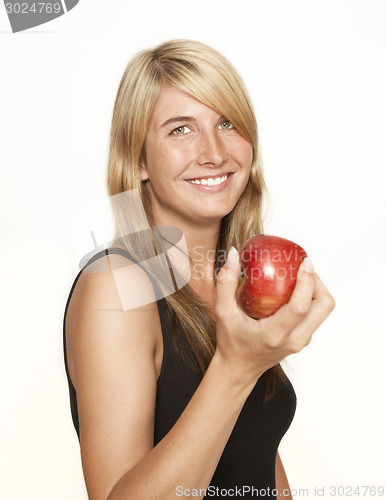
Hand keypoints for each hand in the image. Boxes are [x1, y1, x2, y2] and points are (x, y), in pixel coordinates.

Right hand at [214, 247, 334, 384]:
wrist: (239, 369)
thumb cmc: (230, 341)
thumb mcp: (222, 312)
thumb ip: (225, 282)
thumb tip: (233, 253)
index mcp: (275, 334)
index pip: (301, 307)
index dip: (307, 281)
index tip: (304, 262)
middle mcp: (294, 340)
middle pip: (324, 306)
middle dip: (318, 282)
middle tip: (303, 267)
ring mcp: (302, 341)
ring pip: (324, 310)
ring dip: (317, 289)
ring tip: (300, 275)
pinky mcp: (304, 339)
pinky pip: (317, 315)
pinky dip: (311, 298)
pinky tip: (294, 289)